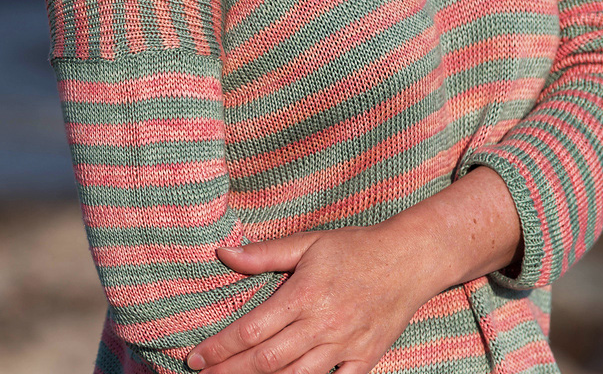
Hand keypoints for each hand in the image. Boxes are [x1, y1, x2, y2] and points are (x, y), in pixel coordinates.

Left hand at [186, 222, 445, 373]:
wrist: (408, 258)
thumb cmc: (355, 247)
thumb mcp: (309, 241)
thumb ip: (266, 253)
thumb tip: (224, 253)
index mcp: (305, 294)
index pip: (252, 329)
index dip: (220, 347)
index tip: (195, 357)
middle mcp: (322, 325)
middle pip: (266, 361)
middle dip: (229, 373)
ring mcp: (345, 347)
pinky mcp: (365, 360)